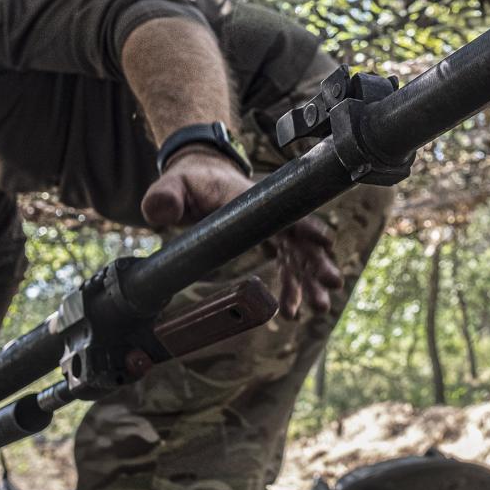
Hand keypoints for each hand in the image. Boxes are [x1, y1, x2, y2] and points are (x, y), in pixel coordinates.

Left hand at [140, 147, 343, 316]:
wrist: (199, 178)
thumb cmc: (189, 180)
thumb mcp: (173, 184)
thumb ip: (165, 196)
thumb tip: (158, 212)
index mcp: (253, 199)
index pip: (285, 211)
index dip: (306, 226)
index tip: (326, 242)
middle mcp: (272, 214)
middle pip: (302, 239)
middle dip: (318, 263)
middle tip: (331, 285)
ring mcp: (274, 229)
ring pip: (300, 257)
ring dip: (309, 283)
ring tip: (318, 309)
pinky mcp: (270, 241)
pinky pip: (287, 267)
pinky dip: (291, 288)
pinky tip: (290, 311)